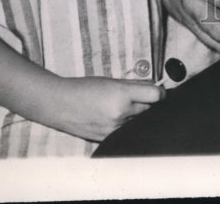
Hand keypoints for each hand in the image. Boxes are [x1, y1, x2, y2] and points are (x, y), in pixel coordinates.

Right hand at [47, 75, 163, 142]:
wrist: (60, 105)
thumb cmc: (85, 88)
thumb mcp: (112, 81)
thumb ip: (134, 86)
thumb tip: (155, 88)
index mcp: (122, 95)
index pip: (155, 96)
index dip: (160, 93)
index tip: (158, 92)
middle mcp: (120, 114)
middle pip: (148, 110)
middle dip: (147, 104)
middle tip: (139, 98)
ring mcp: (114, 129)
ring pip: (137, 122)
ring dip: (135, 116)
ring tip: (120, 107)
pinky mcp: (107, 139)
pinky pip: (125, 132)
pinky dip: (125, 126)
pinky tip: (114, 118)